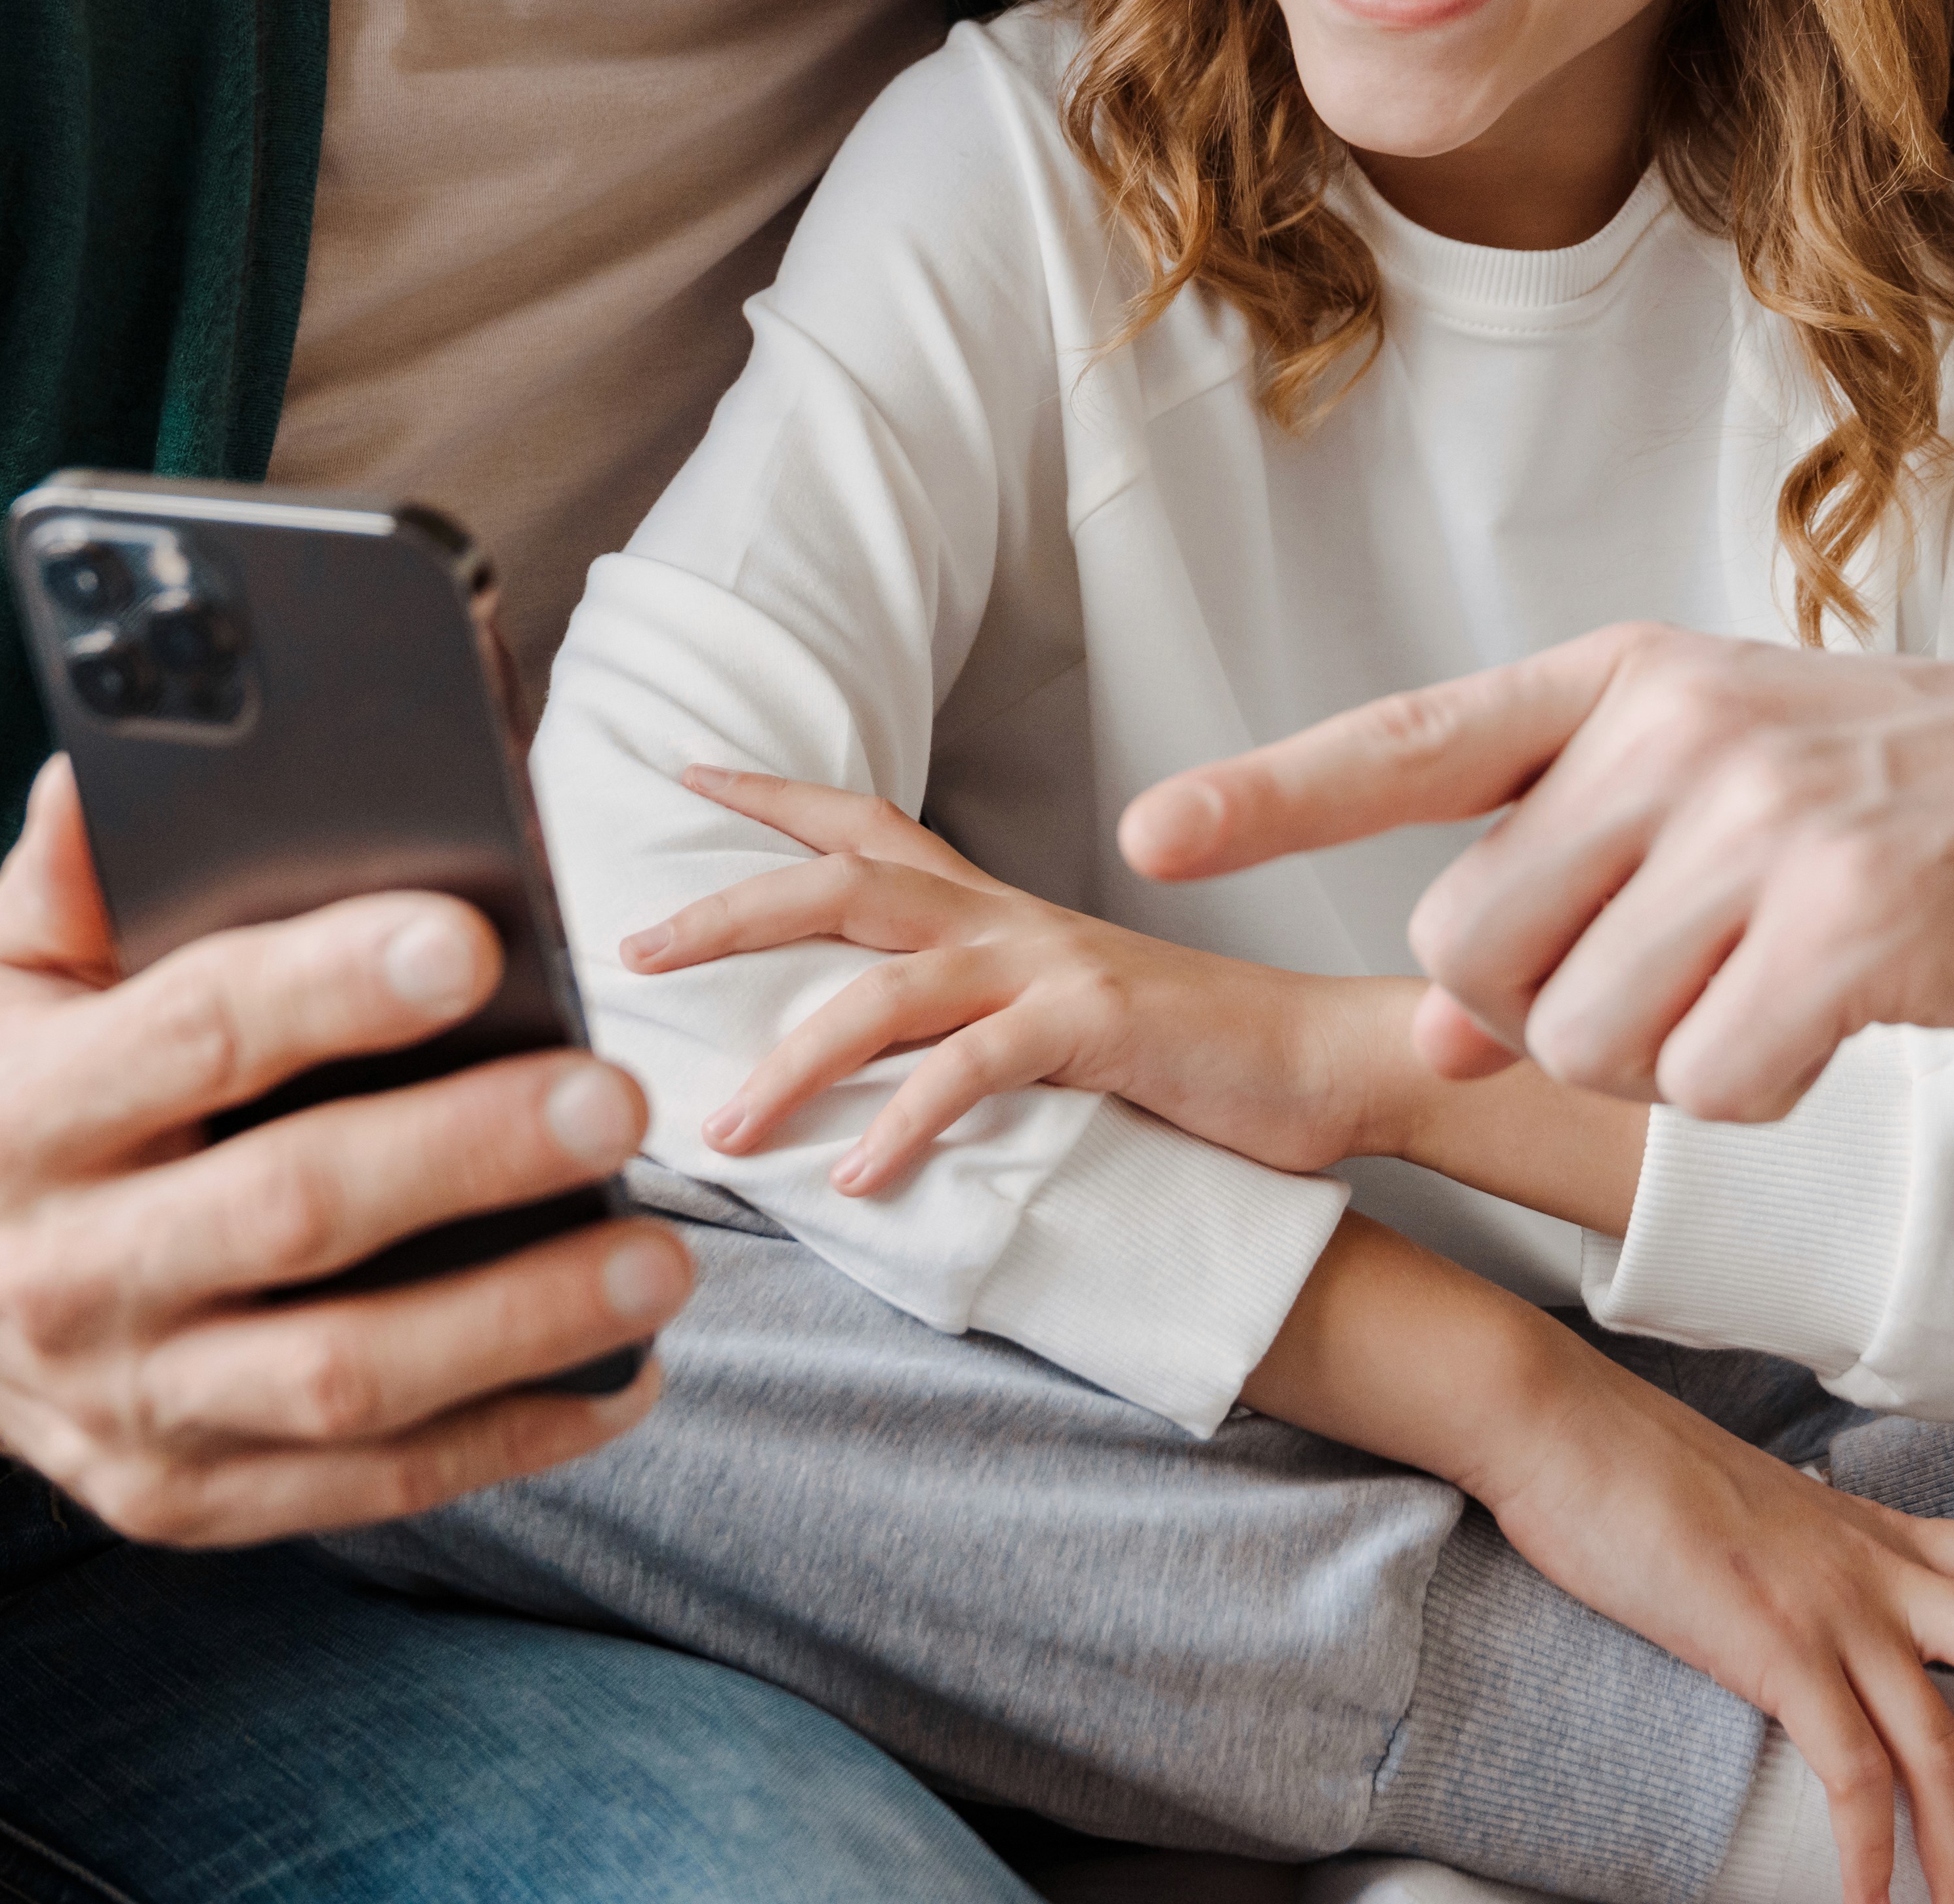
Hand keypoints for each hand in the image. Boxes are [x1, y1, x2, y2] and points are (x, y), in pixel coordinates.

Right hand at [0, 759, 686, 1545]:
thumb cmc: (4, 1093)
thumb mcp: (3, 969)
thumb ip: (74, 865)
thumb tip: (125, 748)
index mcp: (24, 1115)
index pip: (193, 1036)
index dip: (332, 988)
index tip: (474, 941)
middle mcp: (70, 1270)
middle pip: (288, 1214)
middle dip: (464, 1155)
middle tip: (615, 1097)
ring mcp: (130, 1402)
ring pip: (343, 1377)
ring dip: (518, 1321)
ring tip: (660, 1254)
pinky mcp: (186, 1498)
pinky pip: (367, 1486)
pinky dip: (508, 1438)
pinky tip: (623, 1375)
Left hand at [630, 769, 1419, 1185]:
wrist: (1319, 1062)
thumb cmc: (1183, 1056)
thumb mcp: (1052, 1018)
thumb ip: (962, 1017)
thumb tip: (858, 1060)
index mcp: (993, 911)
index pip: (865, 824)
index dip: (772, 794)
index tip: (685, 771)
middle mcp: (1009, 919)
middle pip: (843, 882)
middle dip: (731, 909)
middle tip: (634, 945)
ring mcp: (1052, 967)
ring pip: (886, 988)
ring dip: (793, 1058)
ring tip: (726, 1130)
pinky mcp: (1097, 1027)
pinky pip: (977, 1069)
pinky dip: (908, 1122)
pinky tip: (857, 1182)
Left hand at [1119, 623, 1953, 1119]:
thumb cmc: (1885, 802)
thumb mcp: (1707, 806)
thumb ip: (1560, 895)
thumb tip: (1429, 1036)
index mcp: (1619, 684)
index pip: (1411, 741)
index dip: (1271, 795)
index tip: (1149, 834)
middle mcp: (1675, 734)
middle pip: (1471, 953)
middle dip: (1535, 1015)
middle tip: (1663, 980)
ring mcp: (1765, 822)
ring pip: (1582, 1039)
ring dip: (1661, 1062)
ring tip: (1764, 986)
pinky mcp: (1850, 924)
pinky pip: (1710, 1083)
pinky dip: (1756, 1093)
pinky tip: (1826, 1025)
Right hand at [1272, 1225, 1953, 1903]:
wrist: (1563, 1423)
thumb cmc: (1642, 1471)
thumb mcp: (1765, 1511)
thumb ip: (1819, 1557)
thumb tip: (1828, 1604)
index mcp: (1886, 1531)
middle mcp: (1881, 1567)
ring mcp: (1830, 1606)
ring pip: (1950, 1735)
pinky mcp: (1769, 1646)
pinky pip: (1847, 1766)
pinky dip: (1870, 1848)